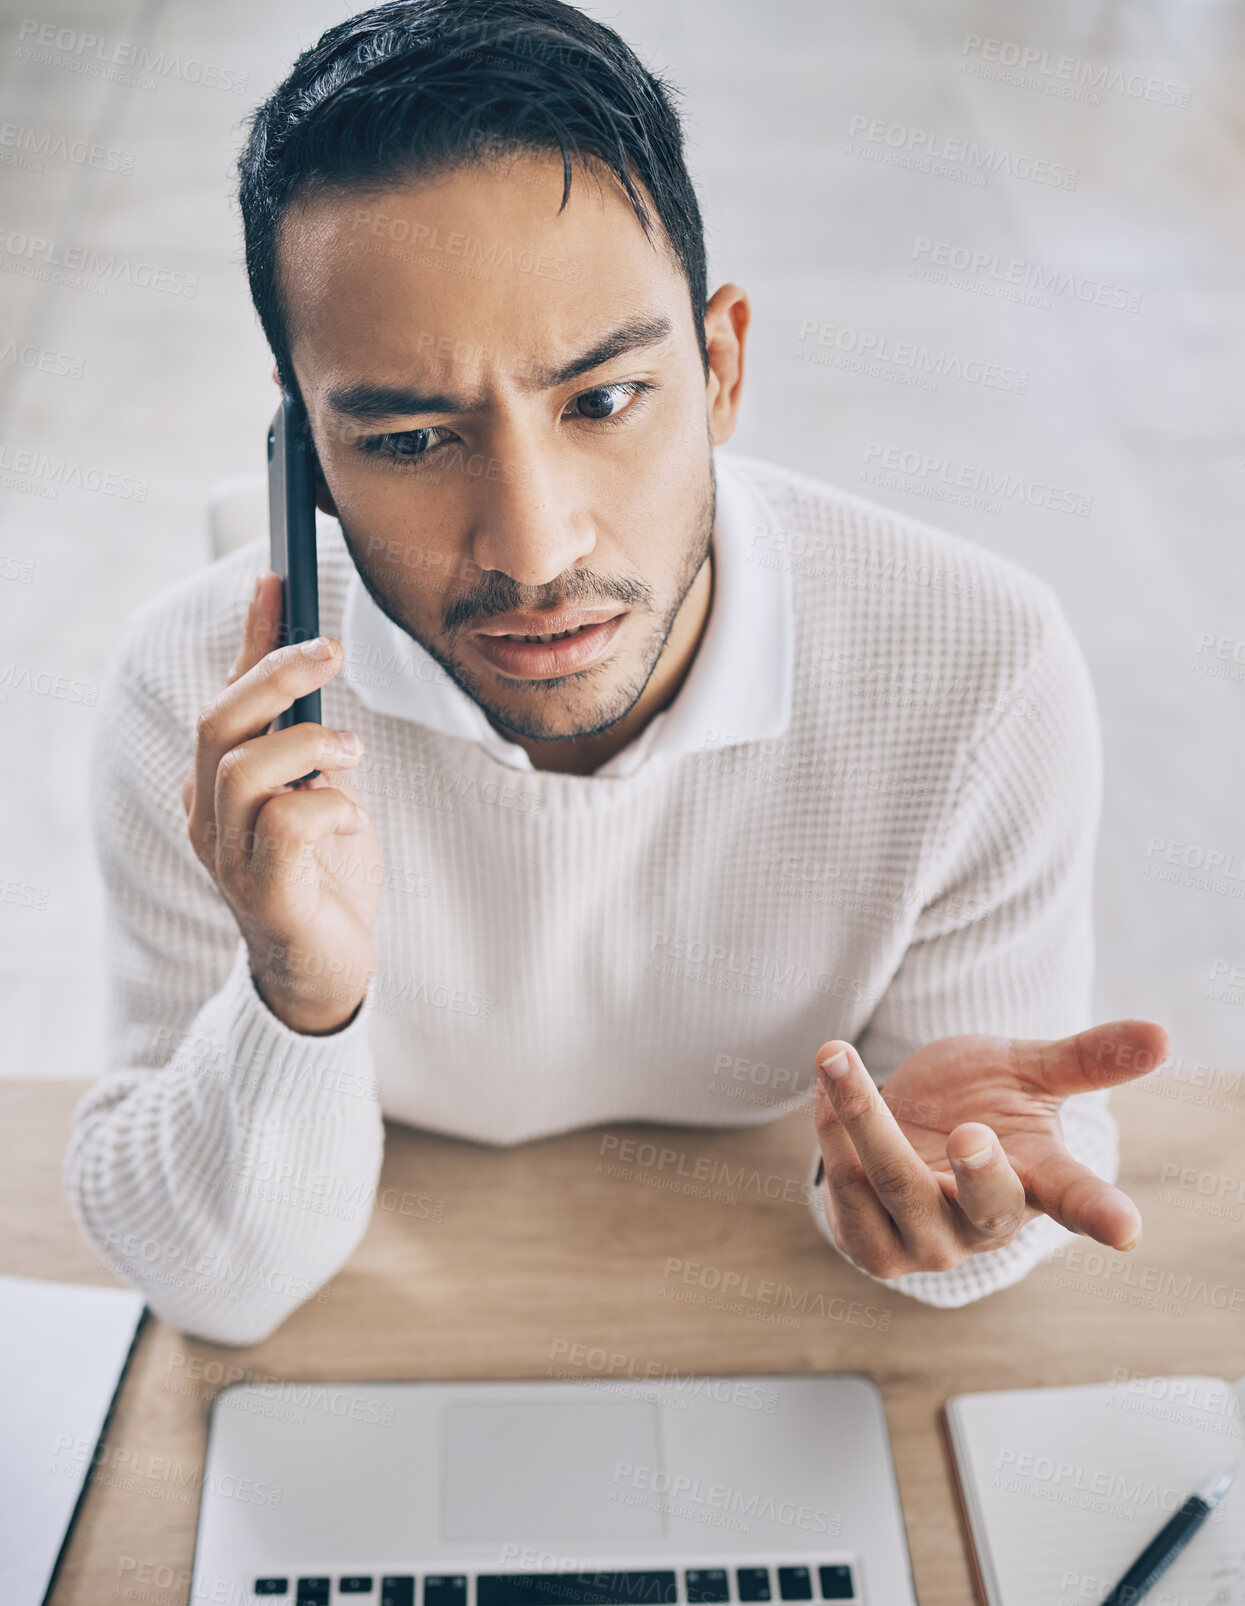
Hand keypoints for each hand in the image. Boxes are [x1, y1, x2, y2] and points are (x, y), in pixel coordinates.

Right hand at [181, 571, 382, 1033]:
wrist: (329, 970)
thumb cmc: (325, 875)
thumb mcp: (318, 787)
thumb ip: (304, 733)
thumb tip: (308, 654)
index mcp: (213, 785)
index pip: (223, 695)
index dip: (251, 637)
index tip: (279, 578)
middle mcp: (206, 817)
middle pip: (219, 720)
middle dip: (276, 673)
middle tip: (330, 652)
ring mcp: (227, 856)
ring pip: (244, 766)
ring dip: (308, 745)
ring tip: (352, 756)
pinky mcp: (264, 893)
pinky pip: (288, 823)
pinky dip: (329, 807)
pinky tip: (350, 822)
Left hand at [811, 1020, 1171, 1278]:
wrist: (906, 1131)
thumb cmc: (978, 1104)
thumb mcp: (1028, 1074)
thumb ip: (1085, 1059)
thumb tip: (1163, 1034)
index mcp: (1041, 1184)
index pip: (1079, 1203)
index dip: (1102, 1214)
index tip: (1127, 1228)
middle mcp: (987, 1225)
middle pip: (983, 1205)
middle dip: (975, 1171)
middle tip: (971, 1131)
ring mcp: (928, 1243)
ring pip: (894, 1185)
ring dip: (861, 1117)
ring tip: (838, 1058)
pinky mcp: (872, 1245)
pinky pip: (845, 1187)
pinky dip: (830, 1129)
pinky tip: (826, 1085)